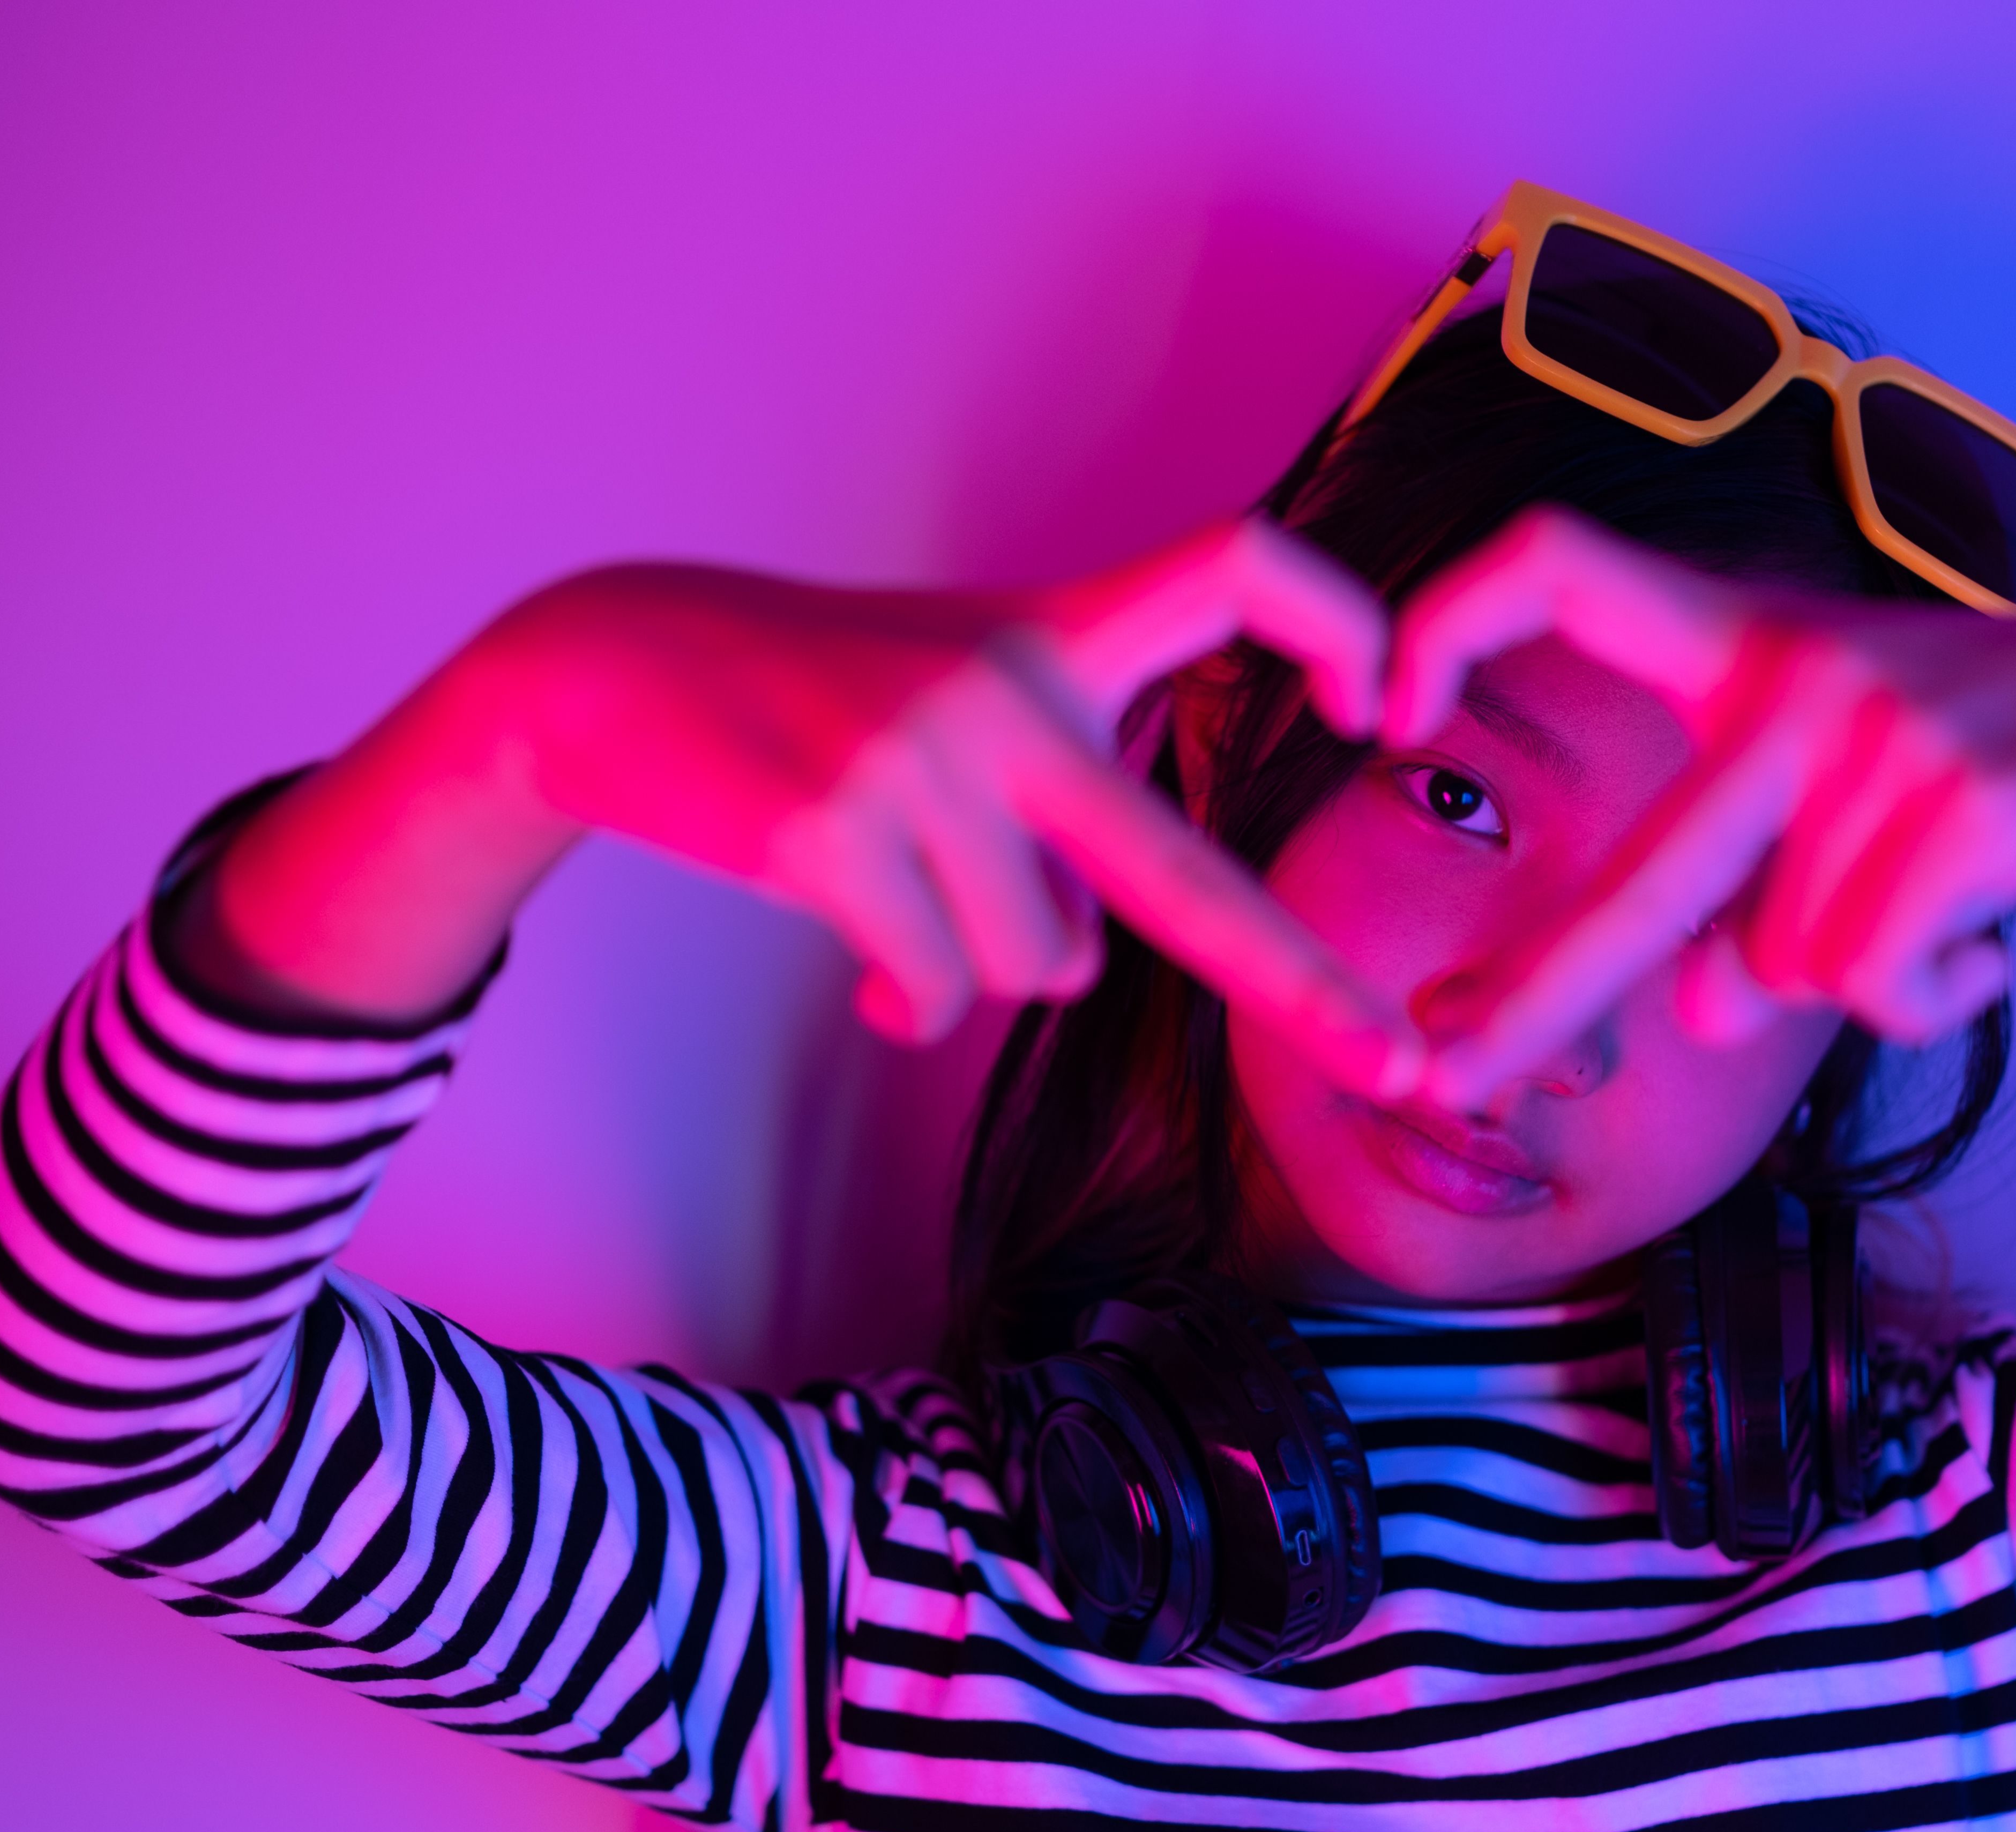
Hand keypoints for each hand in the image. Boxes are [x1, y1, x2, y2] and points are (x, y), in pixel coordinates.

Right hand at [209, 517, 1423, 1098]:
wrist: (613, 670)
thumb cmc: (816, 699)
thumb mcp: (957, 689)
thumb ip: (1060, 791)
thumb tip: (1072, 976)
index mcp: (1058, 628)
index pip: (1239, 569)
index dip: (1336, 625)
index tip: (1392, 703)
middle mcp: (1010, 686)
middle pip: (1184, 871)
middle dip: (1301, 987)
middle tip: (1402, 1078)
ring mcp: (923, 762)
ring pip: (1034, 965)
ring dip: (979, 962)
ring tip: (902, 894)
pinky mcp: (840, 836)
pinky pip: (936, 989)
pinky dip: (904, 998)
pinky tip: (857, 957)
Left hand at [1385, 509, 2015, 1105]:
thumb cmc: (1995, 775)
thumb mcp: (1848, 825)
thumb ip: (1747, 908)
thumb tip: (1693, 1010)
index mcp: (1744, 645)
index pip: (1558, 565)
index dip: (1450, 617)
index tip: (1379, 701)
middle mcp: (1792, 671)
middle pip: (1637, 869)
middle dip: (1535, 992)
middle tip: (1434, 1073)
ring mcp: (1881, 728)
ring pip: (1787, 961)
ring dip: (1858, 987)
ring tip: (1941, 924)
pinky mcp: (1969, 799)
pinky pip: (1876, 978)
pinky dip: (1924, 1001)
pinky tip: (1978, 950)